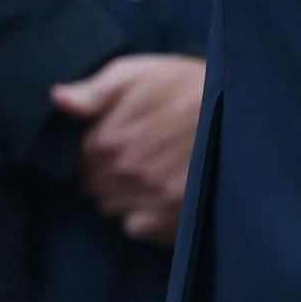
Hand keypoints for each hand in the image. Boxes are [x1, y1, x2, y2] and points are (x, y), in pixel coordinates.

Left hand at [50, 52, 207, 243]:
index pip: (81, 159)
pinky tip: (159, 197)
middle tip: (135, 159)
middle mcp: (123, 173)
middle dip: (106, 175)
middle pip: (93, 187)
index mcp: (107, 138)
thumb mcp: (138, 72)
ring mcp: (147, 198)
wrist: (243, 110)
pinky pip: (136, 229)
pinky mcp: (171, 218)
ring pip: (111, 209)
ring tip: (147, 177)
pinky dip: (142, 218)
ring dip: (121, 196)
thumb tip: (57, 100)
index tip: (117, 142)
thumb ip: (94, 90)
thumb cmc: (188, 86)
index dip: (97, 151)